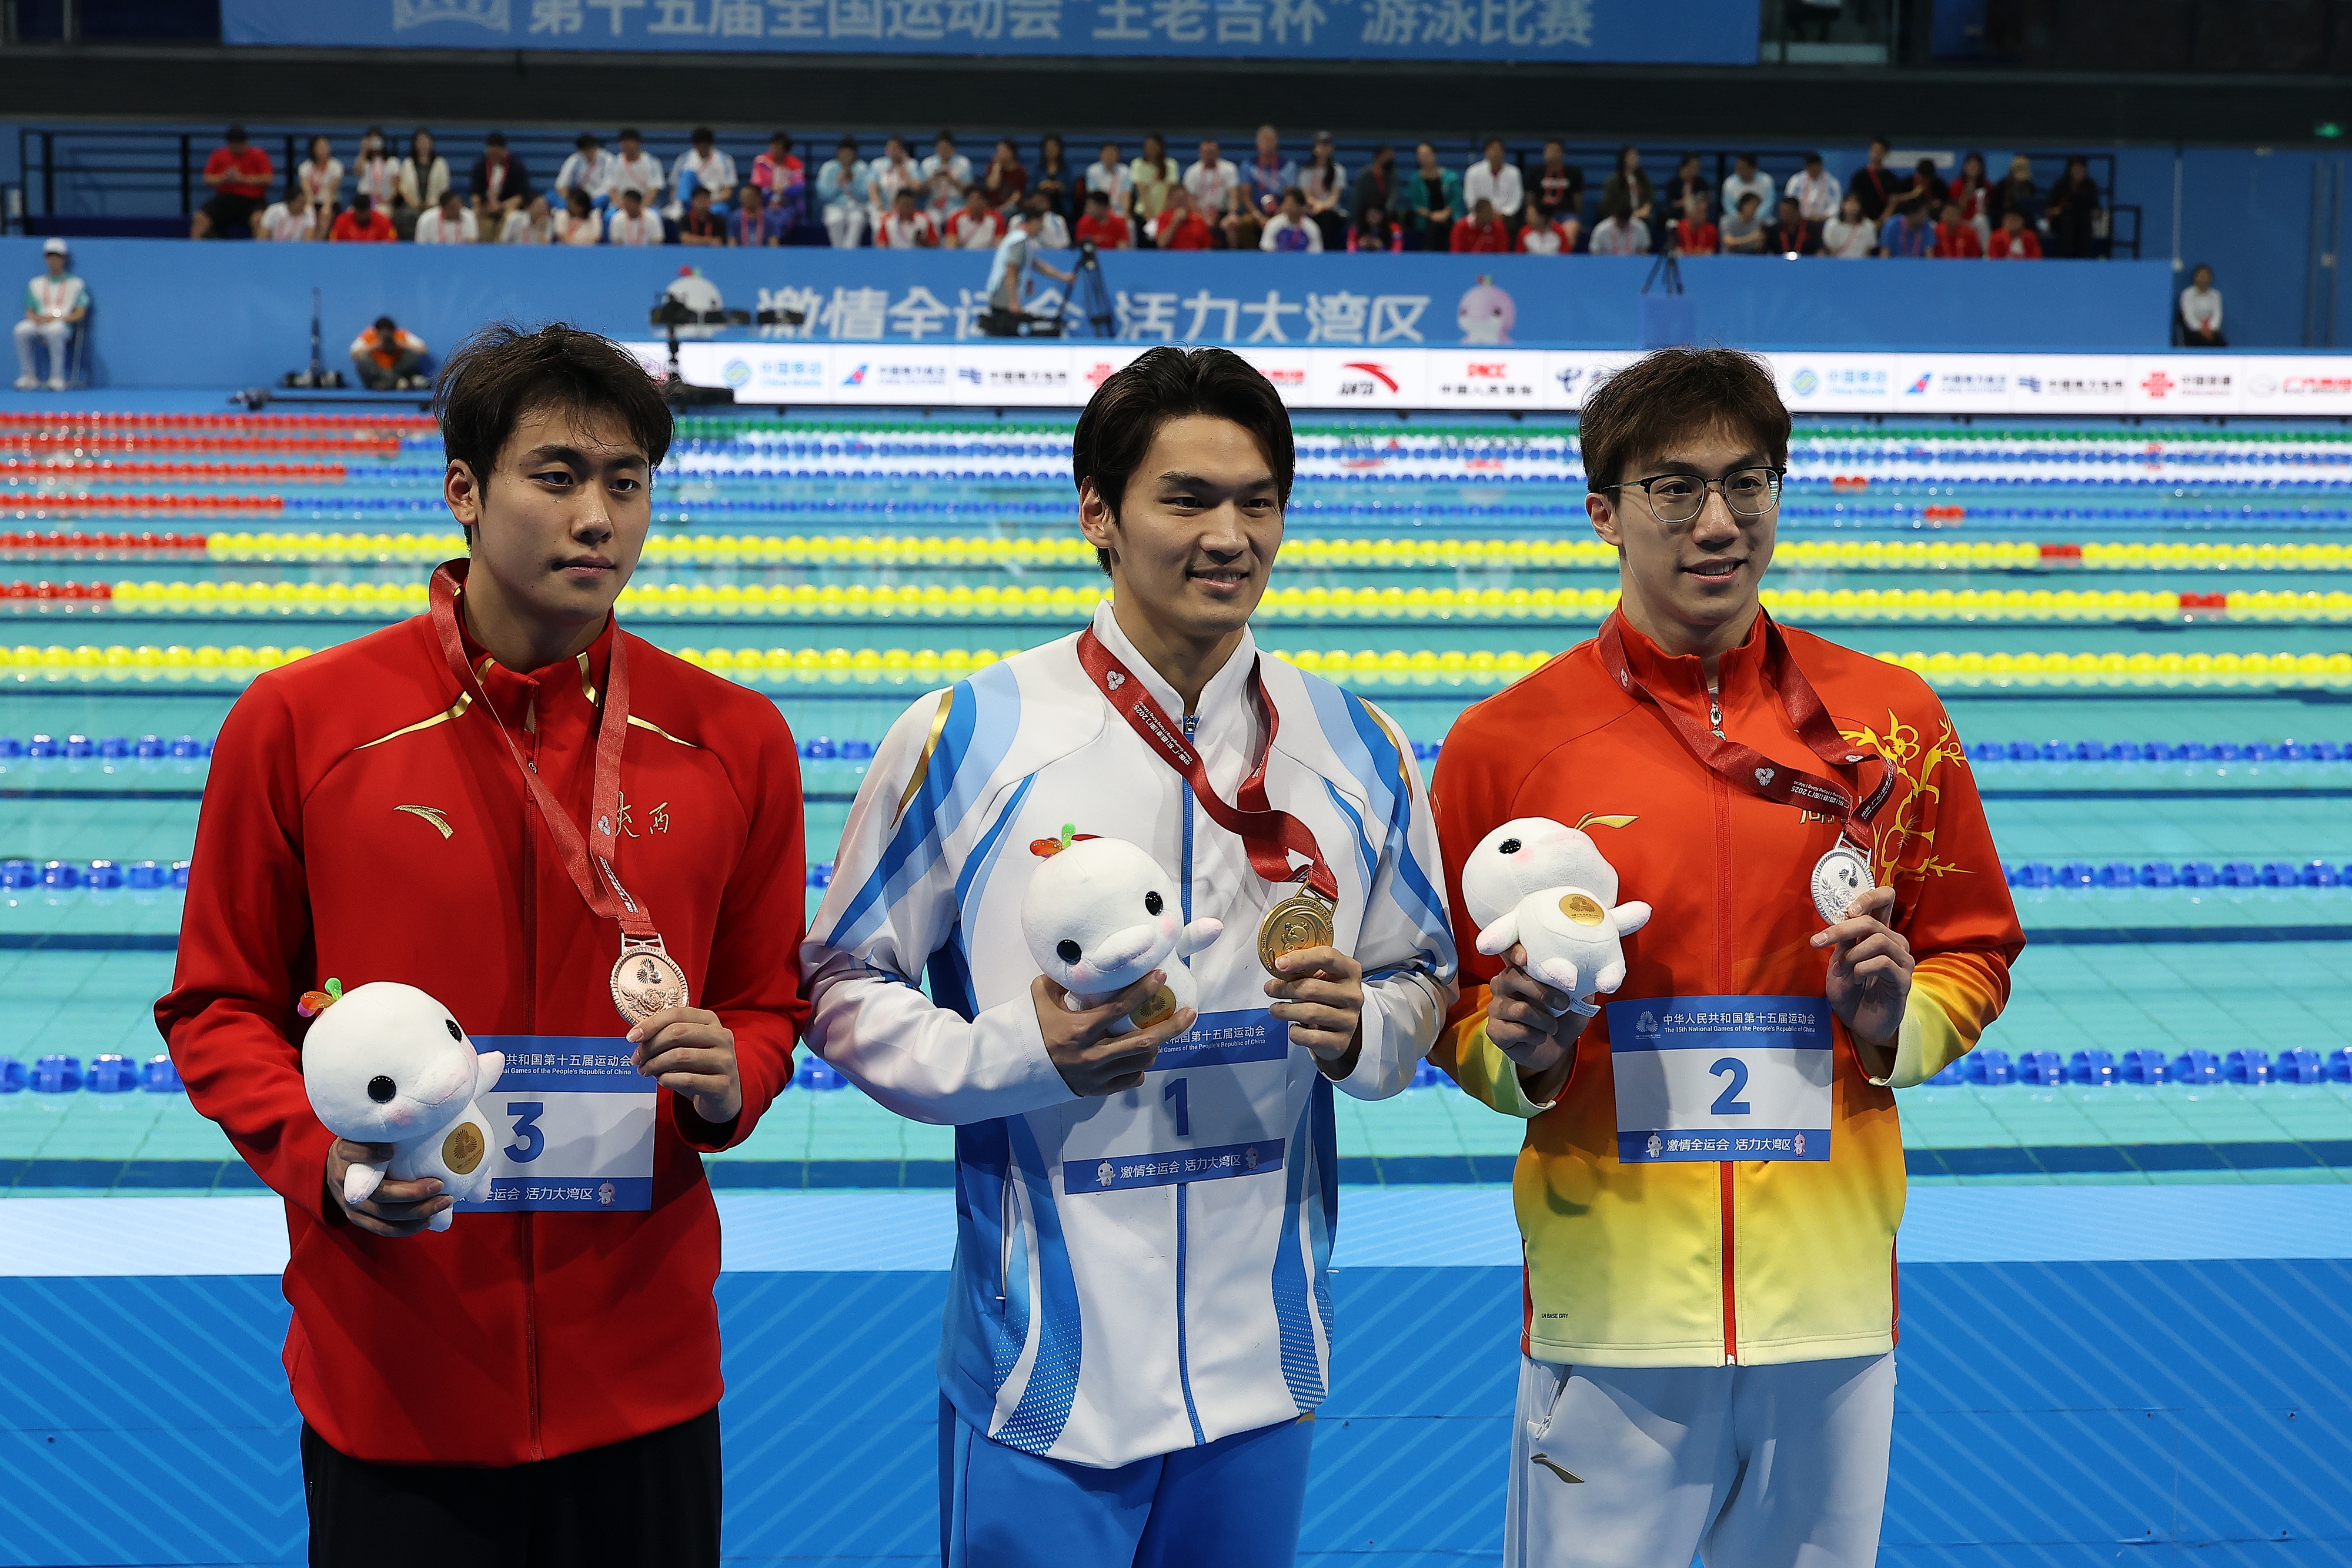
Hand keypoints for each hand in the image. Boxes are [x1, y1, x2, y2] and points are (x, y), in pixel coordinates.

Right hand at [324, 1138, 448, 1236]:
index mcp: (345, 1153)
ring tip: (443, 1202)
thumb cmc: (362, 1144)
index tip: (391, 1150)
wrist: (335, 1167)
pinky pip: (382, 1229)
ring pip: (385, 1214)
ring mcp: (350, 1204)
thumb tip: (417, 1115)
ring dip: (417, 1211)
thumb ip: (383, 1127)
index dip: (369, 1153)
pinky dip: (407, 1228)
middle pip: (380, 1193)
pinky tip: (428, 1220)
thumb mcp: (366, 1131)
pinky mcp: (357, 1218)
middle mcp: (345, 1181)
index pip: (352, 1152)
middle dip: (413, 1192)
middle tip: (440, 1184)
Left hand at [629, 1005, 742, 1125]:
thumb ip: (667, 1037)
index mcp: (711, 1021)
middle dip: (650, 1047)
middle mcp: (722, 1037)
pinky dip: (668, 1080)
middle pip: (677, 1033)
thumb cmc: (700, 1069)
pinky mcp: (723, 1084)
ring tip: (645, 1071)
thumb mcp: (686, 1047)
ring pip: (681, 1056)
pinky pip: (688, 1079)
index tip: (632, 1037)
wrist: (723, 1097)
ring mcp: (725, 1060)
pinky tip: (662, 1081)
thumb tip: (637, 1036)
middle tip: (636, 1058)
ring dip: (655, 1064)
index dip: (651, 1024)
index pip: (677, 1014)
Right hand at [1035, 971, 1195, 1095]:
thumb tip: (1082, 962)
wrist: (1018, 1069)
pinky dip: (1140, 1068)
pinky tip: (1141, 1055)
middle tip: (1190, 1012)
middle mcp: (1091, 1055)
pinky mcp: (1098, 1090)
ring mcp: (1097, 1076)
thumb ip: (1060, 979)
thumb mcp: (1040, 998)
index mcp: (1078, 1030)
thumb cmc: (1031, 1029)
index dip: (1143, 991)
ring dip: (1157, 1046)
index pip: (1118, 1009)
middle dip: (1171, 1027)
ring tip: (1164, 1030)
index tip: (1162, 976)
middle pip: (1143, 1043)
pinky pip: (1130, 1080)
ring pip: (1141, 1063)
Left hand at [1265, 946, 1364, 1078]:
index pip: (1326, 957)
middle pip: (1312, 988)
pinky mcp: (1341, 1041)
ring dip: (1285, 1011)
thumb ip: (1304, 969)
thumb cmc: (1327, 997)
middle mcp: (1353, 994)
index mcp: (1349, 970)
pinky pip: (1311, 1037)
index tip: (1279, 964)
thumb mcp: (1322, 977)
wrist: (1341, 1026)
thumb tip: (1277, 967)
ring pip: (1310, 1013)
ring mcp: (1349, 1019)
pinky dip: (1296, 1032)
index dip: (1300, 959)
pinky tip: (1293, 1027)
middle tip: (1270, 989)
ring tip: (1276, 1009)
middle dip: (1284, 989)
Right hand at [1487, 944, 1587, 1102]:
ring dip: (1545, 1021)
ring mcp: (1496, 1007)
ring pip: (1520, 1009)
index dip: (1514, 950)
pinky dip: (1536, 1036)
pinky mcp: (1494, 1030)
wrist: (1553, 1050)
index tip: (1524, 957)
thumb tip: (1590, 974)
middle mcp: (1502, 984)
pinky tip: (1540, 1037)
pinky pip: (1517, 1030)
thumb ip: (1580, 986)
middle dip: (1543, 992)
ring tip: (1553, 1027)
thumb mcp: (1577, 1001)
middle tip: (1564, 1004)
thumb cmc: (1562, 1019)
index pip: (1510, 952)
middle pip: (1513, 978)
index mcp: (1520, 970)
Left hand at [1812, 884, 1913, 1060]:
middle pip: (1872, 921)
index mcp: (1879, 932)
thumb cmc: (1850, 990)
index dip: (1869, 897)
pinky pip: (1883, 963)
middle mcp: (1895, 942)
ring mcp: (1903, 960)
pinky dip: (1862, 968)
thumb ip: (1843, 940)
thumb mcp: (1839, 961)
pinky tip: (1855, 979)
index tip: (1848, 910)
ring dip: (1851, 955)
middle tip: (1818, 942)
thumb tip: (1841, 915)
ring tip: (1840, 972)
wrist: (1859, 1023)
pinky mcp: (1904, 980)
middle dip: (1841, 930)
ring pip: (1878, 940)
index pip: (1885, 899)